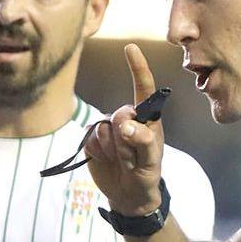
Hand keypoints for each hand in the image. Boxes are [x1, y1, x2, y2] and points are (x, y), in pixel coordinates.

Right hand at [84, 44, 164, 214]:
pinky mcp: (92, 138)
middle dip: (124, 139)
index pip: (143, 87)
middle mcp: (127, 117)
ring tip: (121, 161)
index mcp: (147, 116)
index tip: (130, 47)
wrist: (128, 194)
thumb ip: (143, 141)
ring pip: (102, 128)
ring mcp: (108, 127)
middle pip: (119, 114)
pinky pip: (89, 139)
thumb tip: (126, 126)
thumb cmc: (147, 174)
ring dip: (111, 149)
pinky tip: (106, 160)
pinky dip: (97, 153)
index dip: (137, 67)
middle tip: (132, 158)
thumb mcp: (151, 161)